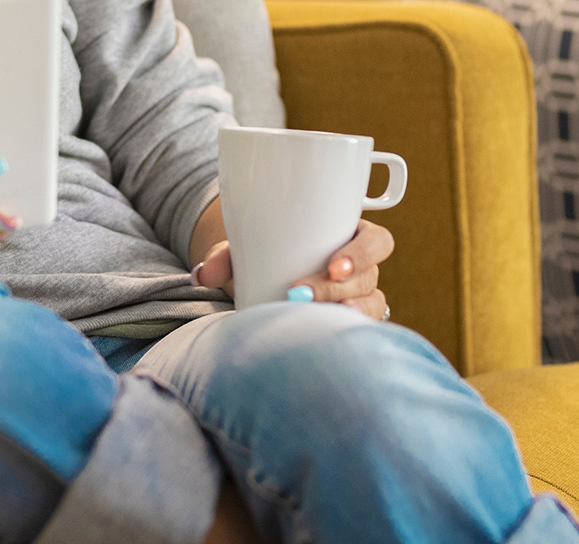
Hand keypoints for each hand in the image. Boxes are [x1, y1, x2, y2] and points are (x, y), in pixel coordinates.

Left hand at [190, 218, 396, 320]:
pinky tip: (323, 340)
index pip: (376, 242)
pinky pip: (359, 333)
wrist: (267, 282)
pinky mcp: (350, 325)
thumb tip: (202, 274)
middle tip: (301, 293)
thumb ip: (224, 258)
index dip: (362, 253)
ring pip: (367, 308)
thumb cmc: (268, 256)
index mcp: (349, 238)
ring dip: (341, 314)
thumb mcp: (247, 249)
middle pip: (369, 279)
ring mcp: (360, 300)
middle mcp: (362, 270)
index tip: (333, 267)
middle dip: (338, 289)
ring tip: (311, 318)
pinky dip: (343, 336)